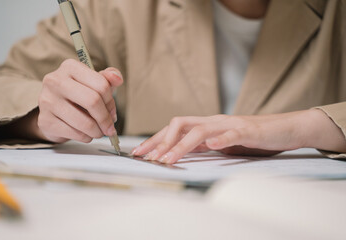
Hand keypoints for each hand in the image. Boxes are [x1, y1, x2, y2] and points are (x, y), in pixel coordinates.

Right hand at [37, 59, 122, 142]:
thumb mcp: (93, 83)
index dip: (111, 103)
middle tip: (110, 128)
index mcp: (70, 67)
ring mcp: (47, 101)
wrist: (53, 112)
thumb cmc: (78, 96)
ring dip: (97, 132)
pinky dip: (85, 137)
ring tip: (98, 132)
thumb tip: (118, 78)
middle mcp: (55, 81)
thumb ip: (108, 79)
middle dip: (106, 119)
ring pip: (84, 122)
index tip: (113, 113)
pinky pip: (75, 133)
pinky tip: (85, 134)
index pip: (101, 85)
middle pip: (92, 101)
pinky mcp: (45, 120)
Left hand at [131, 110, 345, 163]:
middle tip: (148, 157)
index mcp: (206, 125)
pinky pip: (231, 134)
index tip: (139, 152)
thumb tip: (178, 152)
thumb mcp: (220, 142)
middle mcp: (213, 121)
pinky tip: (211, 145)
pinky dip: (220, 139)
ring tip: (168, 159)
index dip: (155, 140)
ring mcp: (229, 125)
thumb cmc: (251, 138)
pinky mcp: (247, 131)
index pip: (175, 129)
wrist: (282, 129)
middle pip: (180, 124)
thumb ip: (201, 145)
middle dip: (161, 141)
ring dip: (181, 145)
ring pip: (200, 131)